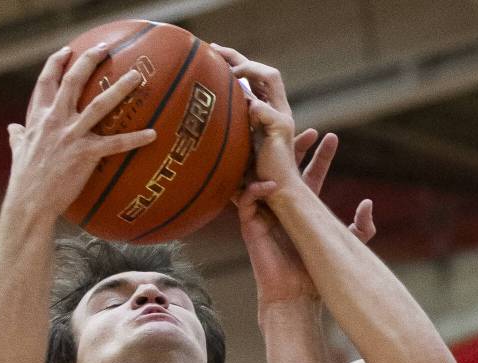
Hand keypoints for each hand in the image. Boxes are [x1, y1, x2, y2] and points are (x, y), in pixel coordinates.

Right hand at [6, 44, 155, 217]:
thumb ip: (18, 136)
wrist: (29, 201)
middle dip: (88, 60)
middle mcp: (54, 120)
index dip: (56, 63)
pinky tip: (153, 134)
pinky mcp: (85, 155)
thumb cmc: (25, 179)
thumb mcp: (18, 150)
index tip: (67, 50)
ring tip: (137, 77)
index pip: (46, 81)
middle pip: (73, 81)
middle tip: (105, 48)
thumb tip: (12, 129)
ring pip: (99, 105)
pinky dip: (135, 139)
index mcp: (38, 117)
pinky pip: (115, 144)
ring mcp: (71, 136)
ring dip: (119, 89)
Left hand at [210, 45, 301, 194]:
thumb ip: (226, 135)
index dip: (237, 64)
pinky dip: (248, 107)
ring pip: (270, 76)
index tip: (215, 55)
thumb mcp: (235, 151)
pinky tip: (236, 112)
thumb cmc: (252, 182)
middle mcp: (279, 112)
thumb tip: (196, 124)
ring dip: (249, 68)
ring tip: (229, 73)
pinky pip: (260, 107)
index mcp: (268, 115)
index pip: (257, 80)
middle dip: (239, 57)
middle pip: (264, 71)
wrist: (275, 198)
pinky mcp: (281, 128)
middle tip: (215, 50)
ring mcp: (282, 118)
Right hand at [234, 130, 375, 307]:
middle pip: (284, 167)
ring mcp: (264, 214)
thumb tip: (368, 203)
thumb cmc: (317, 276)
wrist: (296, 297)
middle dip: (294, 146)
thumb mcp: (345, 245)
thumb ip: (362, 227)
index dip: (320, 155)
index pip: (310, 173)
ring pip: (259, 175)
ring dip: (266, 158)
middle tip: (309, 132)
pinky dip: (256, 189)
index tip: (331, 137)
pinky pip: (246, 199)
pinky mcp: (250, 226)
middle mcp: (281, 207)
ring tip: (278, 145)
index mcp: (302, 208)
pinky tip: (272, 185)